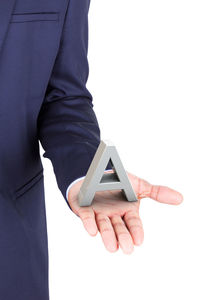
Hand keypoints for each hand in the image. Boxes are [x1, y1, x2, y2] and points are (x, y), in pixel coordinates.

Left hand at [68, 170, 182, 253]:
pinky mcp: (84, 209)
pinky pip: (86, 217)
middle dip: (123, 238)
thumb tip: (180, 198)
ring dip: (107, 236)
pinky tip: (92, 231)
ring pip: (104, 226)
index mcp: (127, 210)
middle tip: (127, 249)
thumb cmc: (118, 181)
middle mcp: (114, 214)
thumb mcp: (139, 185)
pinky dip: (89, 223)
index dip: (136, 231)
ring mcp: (99, 213)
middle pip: (119, 228)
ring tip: (112, 247)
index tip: (138, 241)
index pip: (133, 223)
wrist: (96, 173)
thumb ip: (157, 192)